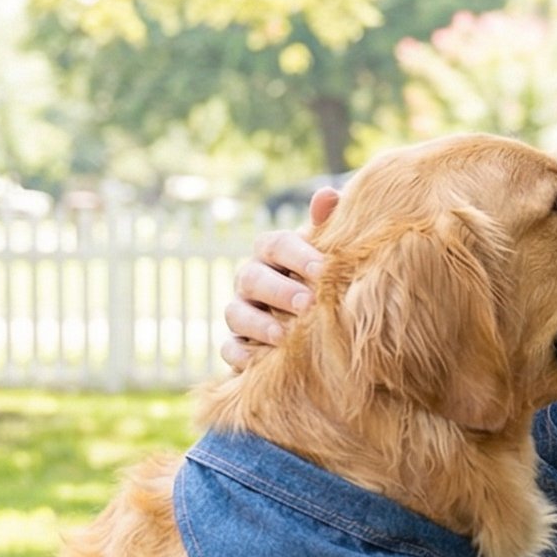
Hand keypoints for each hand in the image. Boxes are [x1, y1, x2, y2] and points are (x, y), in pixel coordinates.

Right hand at [220, 188, 338, 370]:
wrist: (313, 327)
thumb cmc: (320, 280)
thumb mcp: (325, 254)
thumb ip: (326, 226)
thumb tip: (327, 194)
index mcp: (272, 253)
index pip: (275, 244)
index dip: (296, 254)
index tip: (322, 269)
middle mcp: (251, 279)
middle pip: (252, 277)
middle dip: (278, 290)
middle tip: (307, 303)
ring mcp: (241, 312)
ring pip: (236, 313)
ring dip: (258, 324)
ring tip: (283, 336)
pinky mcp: (236, 345)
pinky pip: (229, 348)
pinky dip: (240, 355)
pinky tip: (258, 363)